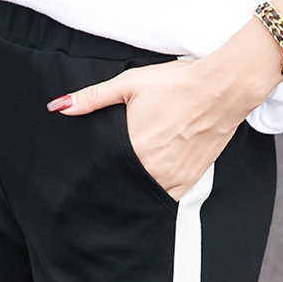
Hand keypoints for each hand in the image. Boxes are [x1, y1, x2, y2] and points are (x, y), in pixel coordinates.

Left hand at [47, 60, 248, 200]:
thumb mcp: (129, 84)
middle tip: (110, 172)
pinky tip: (152, 176)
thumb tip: (60, 106)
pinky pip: (167, 197)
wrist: (222, 89)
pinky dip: (156, 190)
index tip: (85, 177)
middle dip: (112, 181)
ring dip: (135, 187)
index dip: (93, 175)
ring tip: (133, 171)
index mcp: (135, 148)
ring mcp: (173, 178)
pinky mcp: (190, 181)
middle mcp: (154, 169)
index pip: (104, 173)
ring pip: (144, 195)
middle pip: (122, 185)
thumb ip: (92, 98)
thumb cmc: (179, 85)